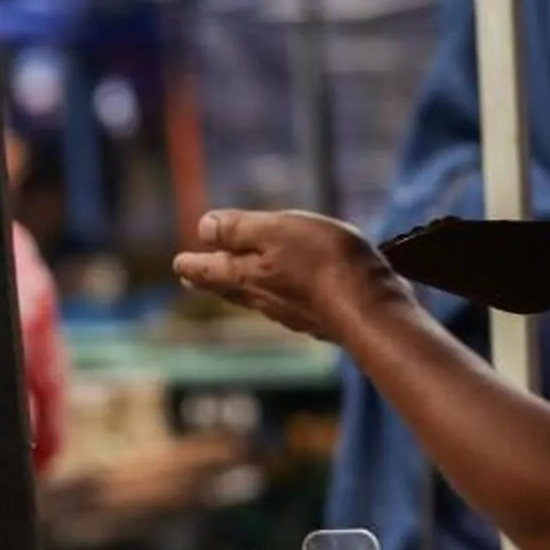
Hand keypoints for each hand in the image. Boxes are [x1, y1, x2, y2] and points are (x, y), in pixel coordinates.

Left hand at [173, 209, 403, 344]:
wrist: (371, 308)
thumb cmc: (323, 262)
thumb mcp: (276, 231)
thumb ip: (239, 230)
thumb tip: (202, 228)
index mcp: (246, 275)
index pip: (209, 269)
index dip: (193, 264)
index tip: (178, 264)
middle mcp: (263, 299)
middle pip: (229, 287)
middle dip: (210, 280)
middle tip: (191, 278)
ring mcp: (292, 314)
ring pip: (257, 299)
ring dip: (240, 289)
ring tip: (232, 285)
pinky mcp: (320, 321)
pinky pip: (289, 307)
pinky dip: (278, 298)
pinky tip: (287, 298)